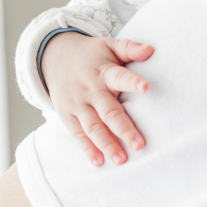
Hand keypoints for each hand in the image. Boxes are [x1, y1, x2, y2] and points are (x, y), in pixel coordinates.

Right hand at [40, 32, 153, 166]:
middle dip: (123, 128)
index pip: (119, 76)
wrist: (55, 57)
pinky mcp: (67, 115)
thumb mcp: (109, 45)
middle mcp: (91, 90)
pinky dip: (88, 149)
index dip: (132, 82)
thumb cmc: (92, 54)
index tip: (146, 87)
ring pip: (93, 127)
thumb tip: (151, 50)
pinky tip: (99, 162)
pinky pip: (77, 134)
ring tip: (122, 159)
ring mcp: (77, 104)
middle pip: (108, 111)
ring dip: (107, 144)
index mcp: (104, 72)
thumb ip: (130, 48)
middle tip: (139, 144)